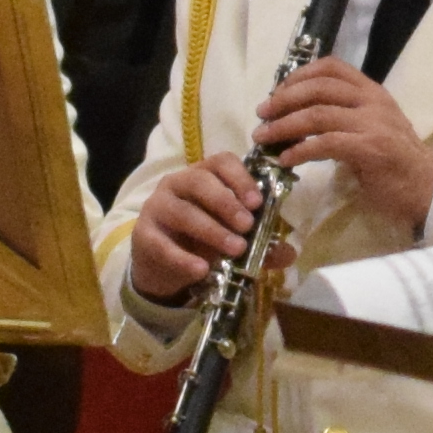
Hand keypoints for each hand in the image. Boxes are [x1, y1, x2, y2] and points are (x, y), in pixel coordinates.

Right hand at [126, 157, 258, 301]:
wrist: (162, 264)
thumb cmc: (201, 239)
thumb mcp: (233, 237)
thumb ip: (260, 243)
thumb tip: (289, 254)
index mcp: (204, 175)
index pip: (221, 162)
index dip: (241, 178)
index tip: (257, 202)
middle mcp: (177, 184)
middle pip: (200, 181)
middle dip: (227, 203)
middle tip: (248, 225)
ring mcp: (157, 207)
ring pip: (182, 212)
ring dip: (212, 230)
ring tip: (236, 249)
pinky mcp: (144, 234)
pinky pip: (162, 244)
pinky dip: (183, 258)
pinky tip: (202, 270)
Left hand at [252, 59, 432, 235]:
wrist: (425, 187)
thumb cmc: (394, 160)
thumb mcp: (371, 127)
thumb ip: (343, 116)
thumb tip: (296, 117)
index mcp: (372, 92)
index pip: (332, 67)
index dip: (299, 75)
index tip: (279, 91)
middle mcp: (372, 101)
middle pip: (318, 88)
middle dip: (283, 99)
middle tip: (263, 114)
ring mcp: (372, 123)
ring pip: (317, 114)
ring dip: (284, 126)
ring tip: (264, 137)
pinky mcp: (369, 148)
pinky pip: (325, 143)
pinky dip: (300, 150)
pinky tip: (286, 159)